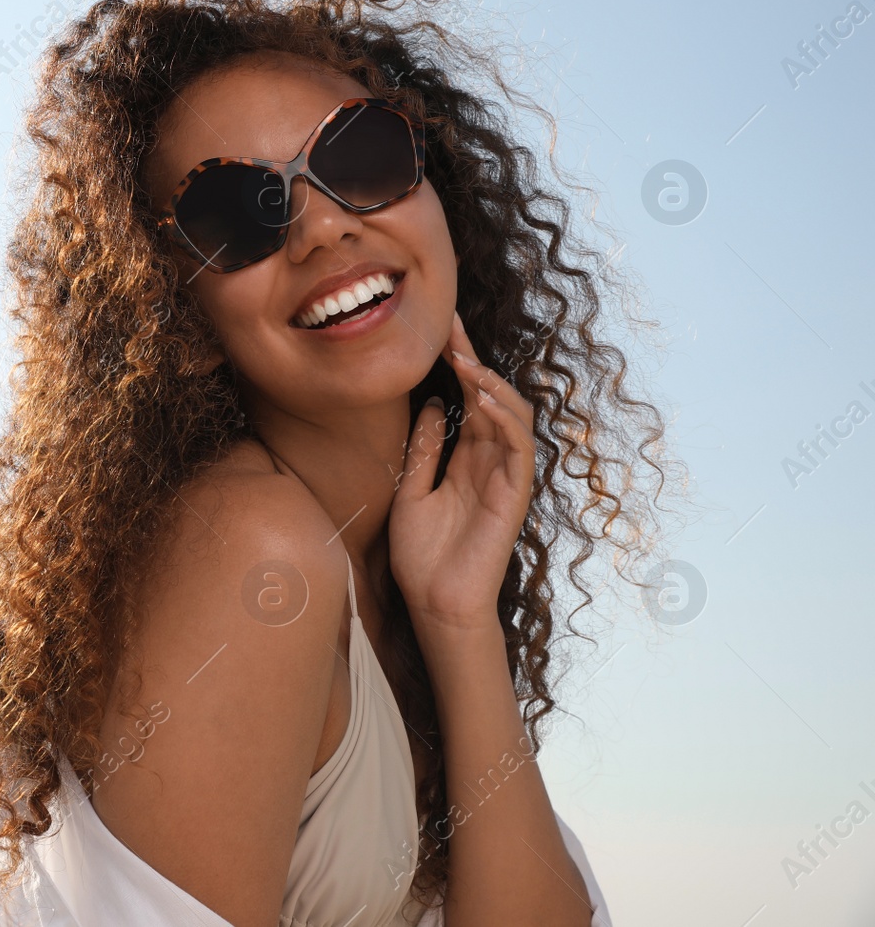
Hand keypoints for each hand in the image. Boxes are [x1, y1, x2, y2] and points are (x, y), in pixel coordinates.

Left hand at [387, 311, 536, 635]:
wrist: (434, 603)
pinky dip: (504, 421)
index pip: (467, 400)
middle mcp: (489, 462)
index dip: (457, 365)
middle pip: (489, 398)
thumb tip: (429, 404)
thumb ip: (424, 450)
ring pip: (510, 417)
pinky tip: (484, 401)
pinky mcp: (514, 495)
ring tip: (464, 360)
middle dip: (471, 360)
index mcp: (465, 459)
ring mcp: (504, 477)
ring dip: (490, 385)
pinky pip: (518, 449)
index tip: (437, 331)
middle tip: (450, 326)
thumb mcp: (411, 490)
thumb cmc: (422, 556)